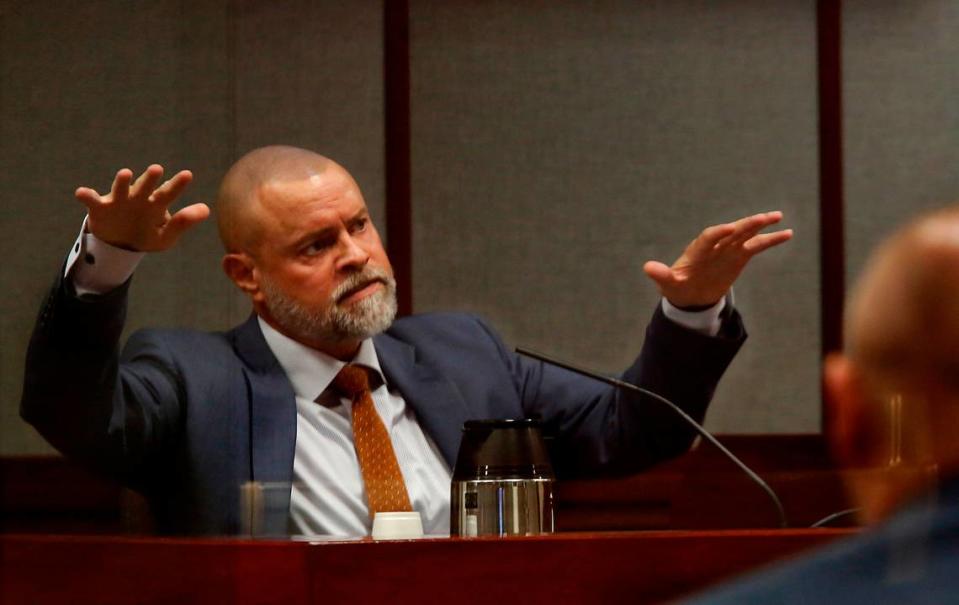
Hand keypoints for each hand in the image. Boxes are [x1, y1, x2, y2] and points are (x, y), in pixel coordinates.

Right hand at [75, 164, 209, 251]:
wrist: (120, 245)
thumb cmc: (147, 235)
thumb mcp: (166, 235)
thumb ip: (183, 223)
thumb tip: (207, 209)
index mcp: (156, 203)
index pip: (169, 193)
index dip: (177, 184)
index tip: (188, 175)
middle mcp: (138, 197)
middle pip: (145, 187)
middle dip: (150, 179)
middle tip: (157, 169)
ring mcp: (119, 201)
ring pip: (121, 189)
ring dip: (122, 182)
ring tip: (126, 173)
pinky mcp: (100, 208)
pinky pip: (92, 201)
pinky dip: (87, 196)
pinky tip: (82, 193)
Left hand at [643, 211, 792, 307]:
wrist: (690, 295)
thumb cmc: (677, 287)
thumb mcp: (668, 283)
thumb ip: (661, 274)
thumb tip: (647, 268)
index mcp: (697, 250)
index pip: (708, 238)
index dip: (717, 233)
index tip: (728, 228)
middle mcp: (714, 245)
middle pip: (731, 231)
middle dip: (745, 225)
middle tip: (762, 217)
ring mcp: (728, 249)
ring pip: (746, 234)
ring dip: (759, 225)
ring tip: (777, 217)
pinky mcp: (739, 256)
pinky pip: (757, 246)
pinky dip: (770, 240)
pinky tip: (787, 234)